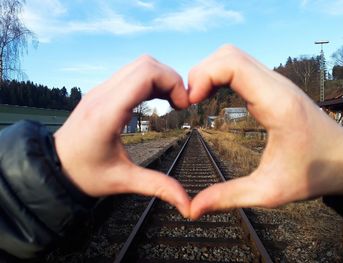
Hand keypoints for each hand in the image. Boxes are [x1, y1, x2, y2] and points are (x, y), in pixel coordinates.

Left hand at [54, 56, 190, 216]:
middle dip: (171, 79)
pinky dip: (150, 81)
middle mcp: (102, 95)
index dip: (172, 83)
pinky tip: (157, 99)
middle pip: (146, 64)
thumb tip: (186, 202)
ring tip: (172, 101)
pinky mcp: (101, 93)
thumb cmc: (83, 174)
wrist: (55, 167)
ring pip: (139, 66)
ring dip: (161, 79)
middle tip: (180, 103)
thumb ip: (157, 186)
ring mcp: (100, 91)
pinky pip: (131, 75)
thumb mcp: (122, 181)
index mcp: (107, 113)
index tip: (183, 105)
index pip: (145, 75)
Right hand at [188, 44, 342, 218]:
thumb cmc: (316, 172)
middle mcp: (276, 85)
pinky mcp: (272, 87)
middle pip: (228, 54)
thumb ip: (229, 197)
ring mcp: (275, 83)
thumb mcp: (270, 191)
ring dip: (209, 72)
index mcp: (276, 103)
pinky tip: (213, 96)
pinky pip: (240, 67)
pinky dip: (220, 75)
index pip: (232, 65)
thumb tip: (193, 208)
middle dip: (201, 73)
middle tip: (190, 102)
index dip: (203, 77)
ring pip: (233, 56)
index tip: (190, 102)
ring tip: (198, 99)